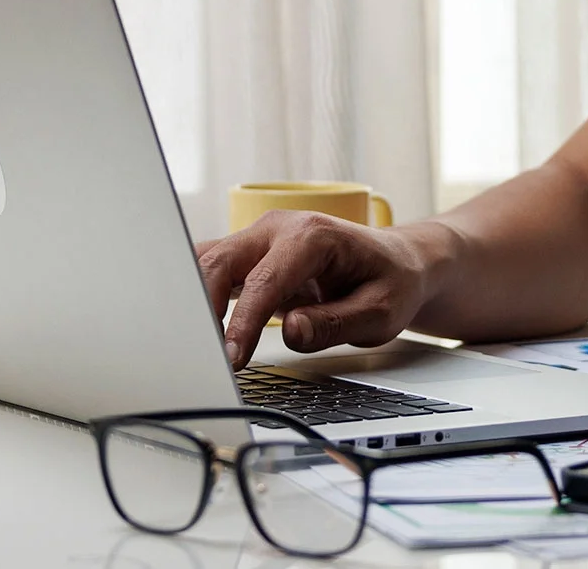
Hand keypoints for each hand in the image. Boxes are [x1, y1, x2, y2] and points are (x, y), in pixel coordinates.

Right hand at [196, 211, 450, 368]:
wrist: (397, 263)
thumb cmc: (391, 282)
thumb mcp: (380, 311)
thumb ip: (335, 323)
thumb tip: (291, 332)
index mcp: (312, 235)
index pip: (264, 281)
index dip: (243, 322)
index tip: (232, 358)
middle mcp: (279, 228)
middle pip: (220, 260)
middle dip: (201, 307)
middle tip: (202, 356)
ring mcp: (260, 239)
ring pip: (207, 262)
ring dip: (193, 300)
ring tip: (190, 344)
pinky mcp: (251, 257)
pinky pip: (213, 270)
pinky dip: (198, 297)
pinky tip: (196, 330)